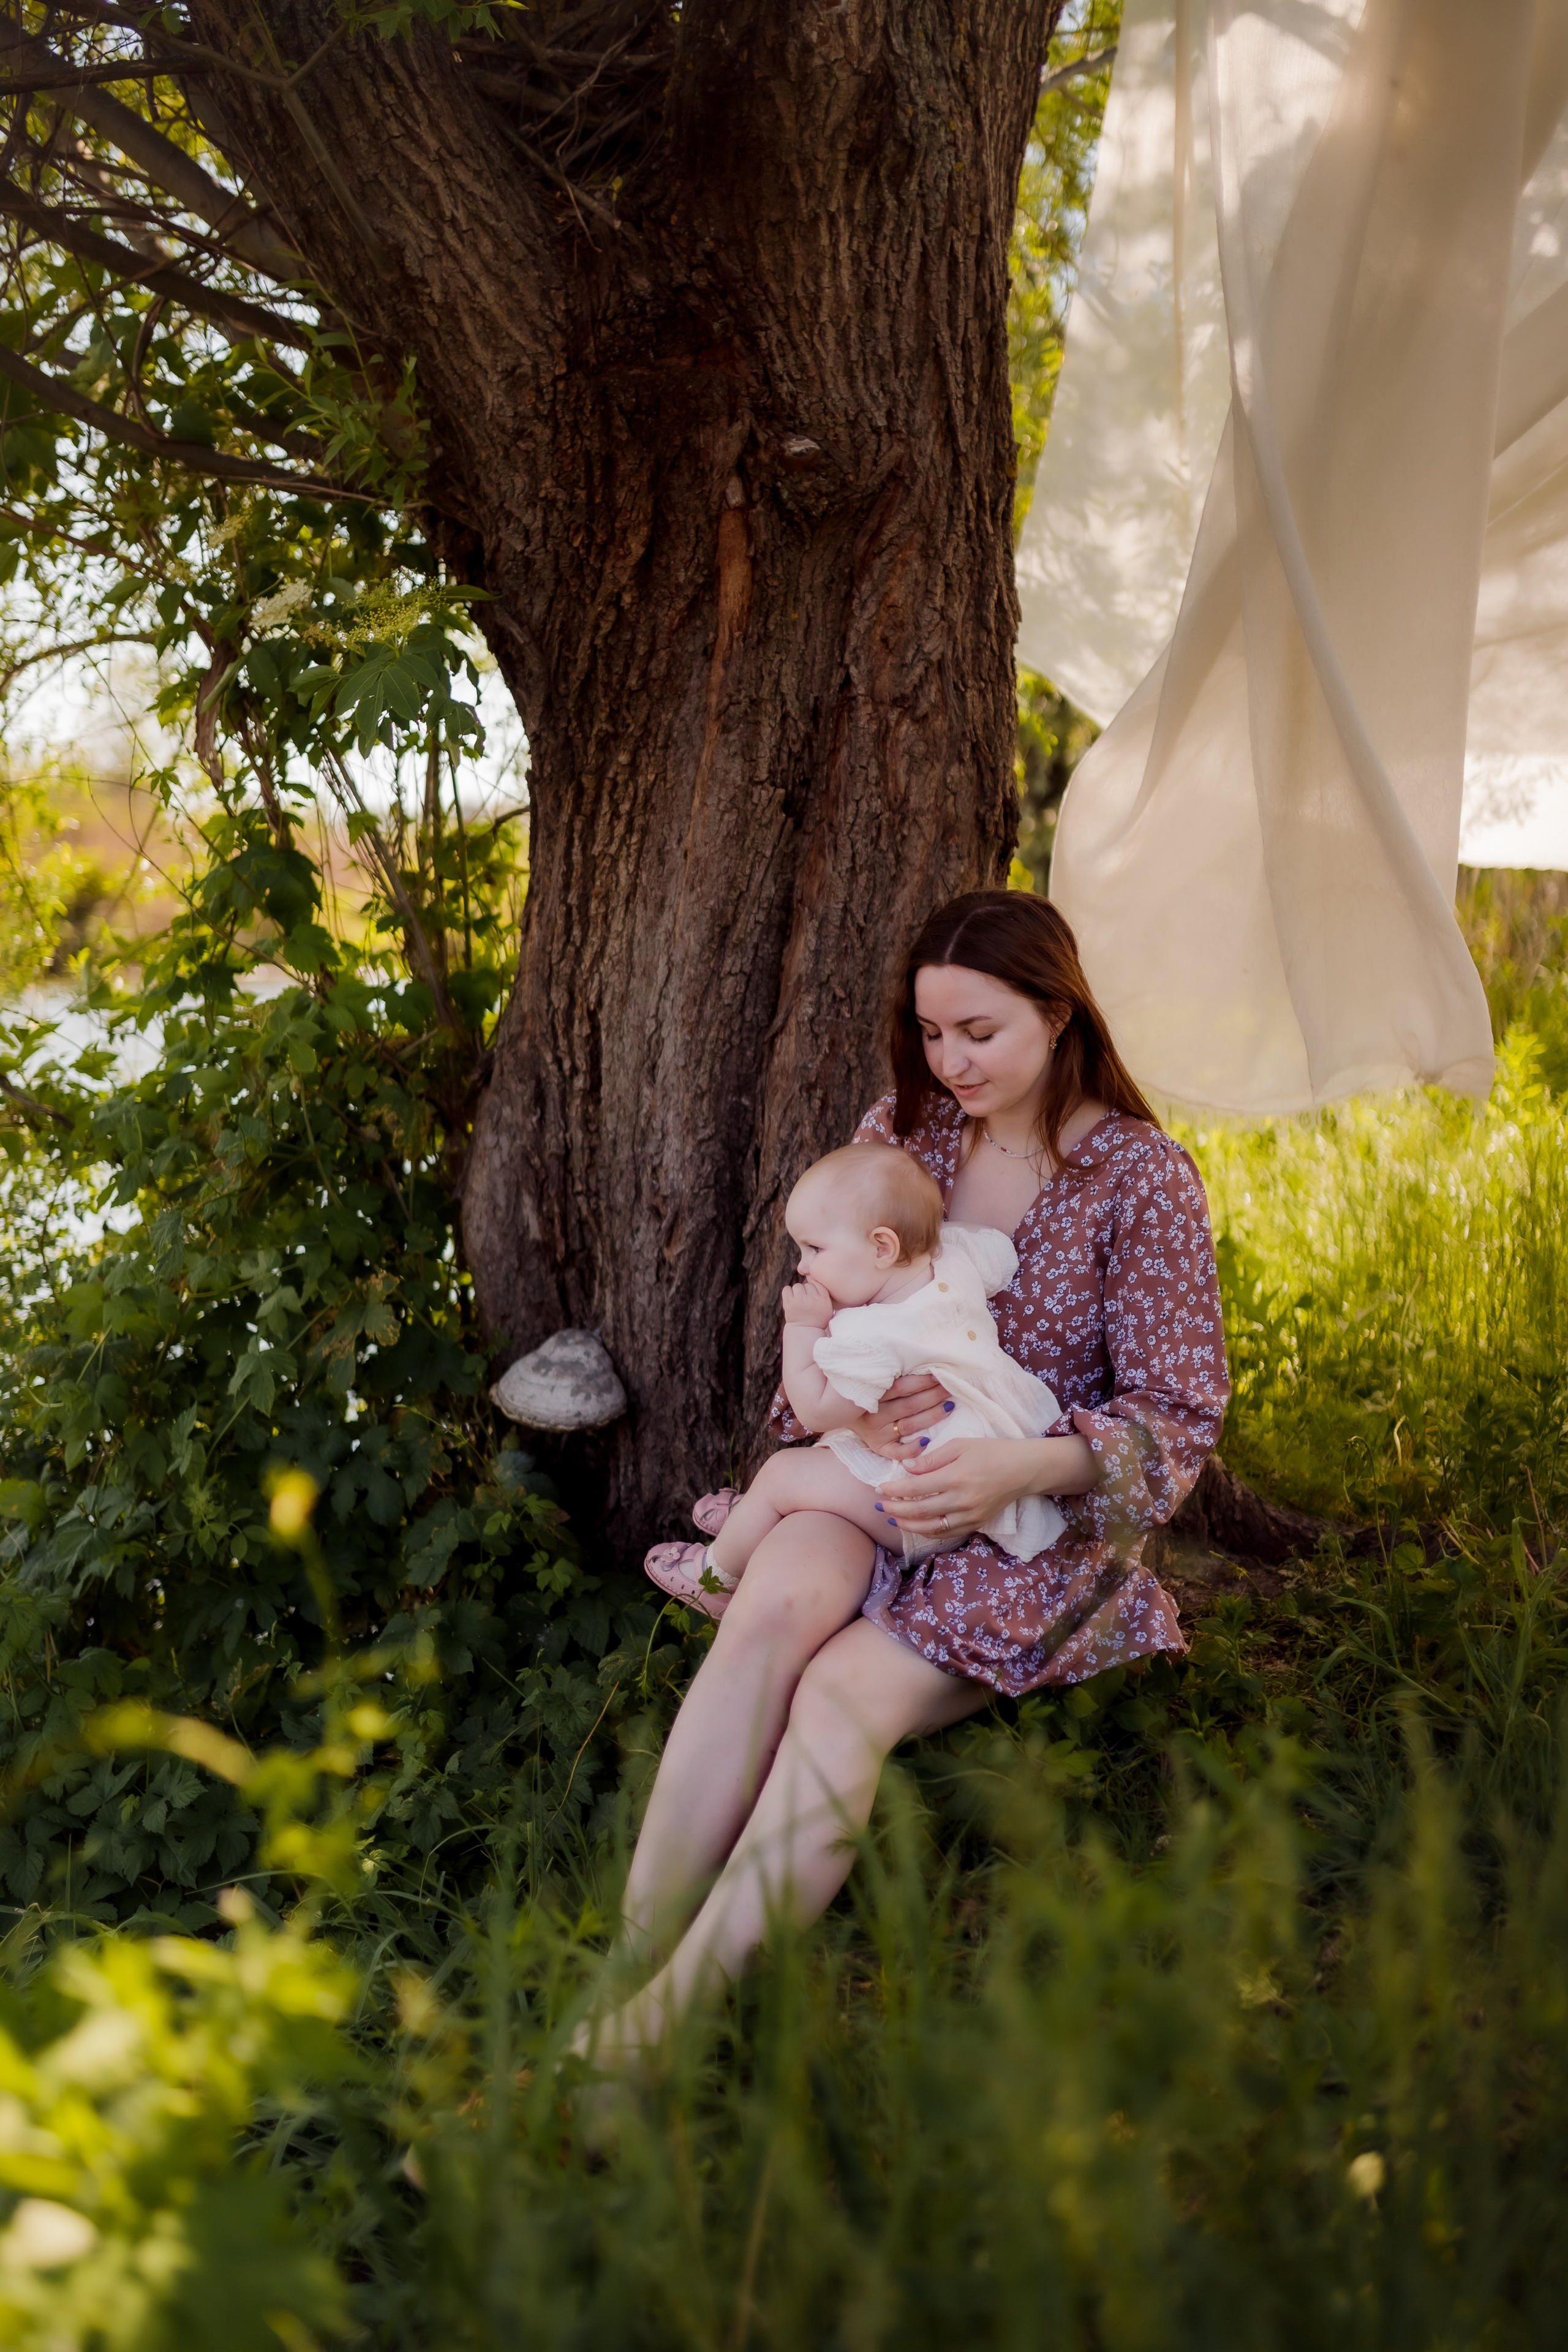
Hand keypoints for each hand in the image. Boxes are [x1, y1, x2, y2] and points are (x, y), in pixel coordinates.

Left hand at [781, 1276, 833, 1327]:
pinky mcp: (788, 1304)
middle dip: (807, 1291)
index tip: (814, 1298)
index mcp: (823, 1299)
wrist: (805, 1330)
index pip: (817, 1283)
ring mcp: (799, 1301)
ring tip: (800, 1301)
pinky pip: (786, 1289)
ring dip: (798, 1292)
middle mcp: (811, 1299)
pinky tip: (792, 1299)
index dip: (815, 1290)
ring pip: (797, 1286)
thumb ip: (823, 1289)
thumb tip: (811, 1275)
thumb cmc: (818, 1316)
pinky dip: (788, 1292)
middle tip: (807, 1302)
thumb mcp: (827, 1304)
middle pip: (807, 1284)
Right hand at [857, 1370, 954, 1461]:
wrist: (838, 1411)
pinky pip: (898, 1452)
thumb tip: (920, 1362)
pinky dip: (913, 1448)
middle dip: (934, 1395)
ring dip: (932, 1416)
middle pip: (910, 1405)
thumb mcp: (869, 1379)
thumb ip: (889, 1374)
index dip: (922, 1381)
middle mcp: (873, 1415)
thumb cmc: (862, 1391)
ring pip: (910, 1425)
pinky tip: (927, 1440)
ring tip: (949, 1406)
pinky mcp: (879, 1448)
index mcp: (871, 1395)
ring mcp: (876, 1433)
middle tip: (950, 1387)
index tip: (938, 1374)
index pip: (901, 1386)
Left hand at [877, 1438, 1050, 1543]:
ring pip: (932, 1527)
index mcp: (956, 1476)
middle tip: (880, 1506)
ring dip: (908, 1525)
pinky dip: (928, 1532)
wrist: (1023, 1469)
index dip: (895, 1490)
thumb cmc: (991, 1451)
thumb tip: (906, 1468)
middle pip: (920, 1511)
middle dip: (896, 1510)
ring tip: (893, 1519)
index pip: (917, 1488)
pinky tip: (916, 1526)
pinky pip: (947, 1533)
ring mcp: (970, 1515)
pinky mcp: (976, 1524)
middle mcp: (962, 1500)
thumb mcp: (961, 1445)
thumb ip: (932, 1458)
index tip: (880, 1488)